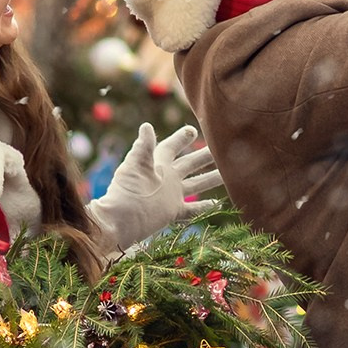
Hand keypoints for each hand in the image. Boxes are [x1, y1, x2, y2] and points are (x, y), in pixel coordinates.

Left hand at [92, 121, 225, 249]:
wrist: (120, 221)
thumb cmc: (126, 192)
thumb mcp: (135, 165)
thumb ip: (143, 147)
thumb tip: (146, 126)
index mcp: (157, 164)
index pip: (171, 147)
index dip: (181, 138)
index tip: (193, 130)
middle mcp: (166, 178)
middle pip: (189, 164)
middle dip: (203, 156)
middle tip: (221, 149)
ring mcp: (170, 195)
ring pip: (196, 184)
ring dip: (210, 179)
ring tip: (227, 174)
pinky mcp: (172, 211)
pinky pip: (192, 209)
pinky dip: (204, 207)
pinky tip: (217, 203)